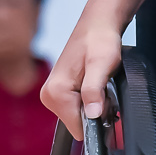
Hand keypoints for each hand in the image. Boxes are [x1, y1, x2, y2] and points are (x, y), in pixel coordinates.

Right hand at [42, 8, 124, 136]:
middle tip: (104, 89)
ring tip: (100, 85)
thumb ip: (94, 90)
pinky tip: (94, 86)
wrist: (97, 27)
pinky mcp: (59, 94)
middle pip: (77, 124)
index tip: (106, 101)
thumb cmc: (100, 40)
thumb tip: (92, 115)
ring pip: (79, 117)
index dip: (97, 119)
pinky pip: (77, 109)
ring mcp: (53, 95)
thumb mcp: (102, 64)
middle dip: (96, 112)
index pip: (78, 128)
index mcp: (56, 92)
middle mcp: (49, 96)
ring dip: (94, 106)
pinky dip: (89, 102)